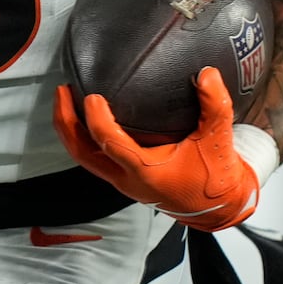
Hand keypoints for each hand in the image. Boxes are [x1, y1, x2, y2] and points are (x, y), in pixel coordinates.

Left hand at [53, 67, 270, 231]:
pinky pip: (94, 157)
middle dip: (66, 122)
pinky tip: (85, 117)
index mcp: (146, 170)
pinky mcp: (125, 179)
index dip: (97, 120)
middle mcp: (128, 179)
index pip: (110, 144)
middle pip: (83, 154)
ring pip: (85, 157)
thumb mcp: (219, 141)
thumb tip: (207, 75)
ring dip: (70, 129)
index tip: (92, 96)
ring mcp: (123, 181)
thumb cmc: (216, 178)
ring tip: (66, 99)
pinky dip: (84, 137)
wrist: (220, 208)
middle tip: (62, 92)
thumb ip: (215, 106)